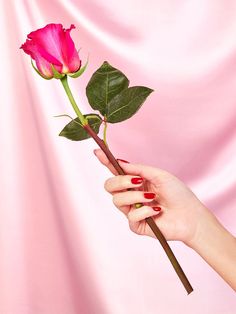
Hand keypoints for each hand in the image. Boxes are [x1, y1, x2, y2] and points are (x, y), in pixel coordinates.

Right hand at [94, 149, 209, 246]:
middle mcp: (131, 195)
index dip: (105, 161)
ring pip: (117, 201)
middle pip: (109, 186)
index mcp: (136, 181)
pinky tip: (157, 211)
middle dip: (120, 182)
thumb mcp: (159, 175)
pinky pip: (131, 217)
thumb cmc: (178, 194)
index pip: (116, 171)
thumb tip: (120, 162)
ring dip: (135, 197)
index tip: (96, 151)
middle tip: (137, 181)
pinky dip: (145, 211)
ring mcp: (132, 210)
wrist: (191, 216)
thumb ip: (138, 169)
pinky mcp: (136, 225)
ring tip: (152, 197)